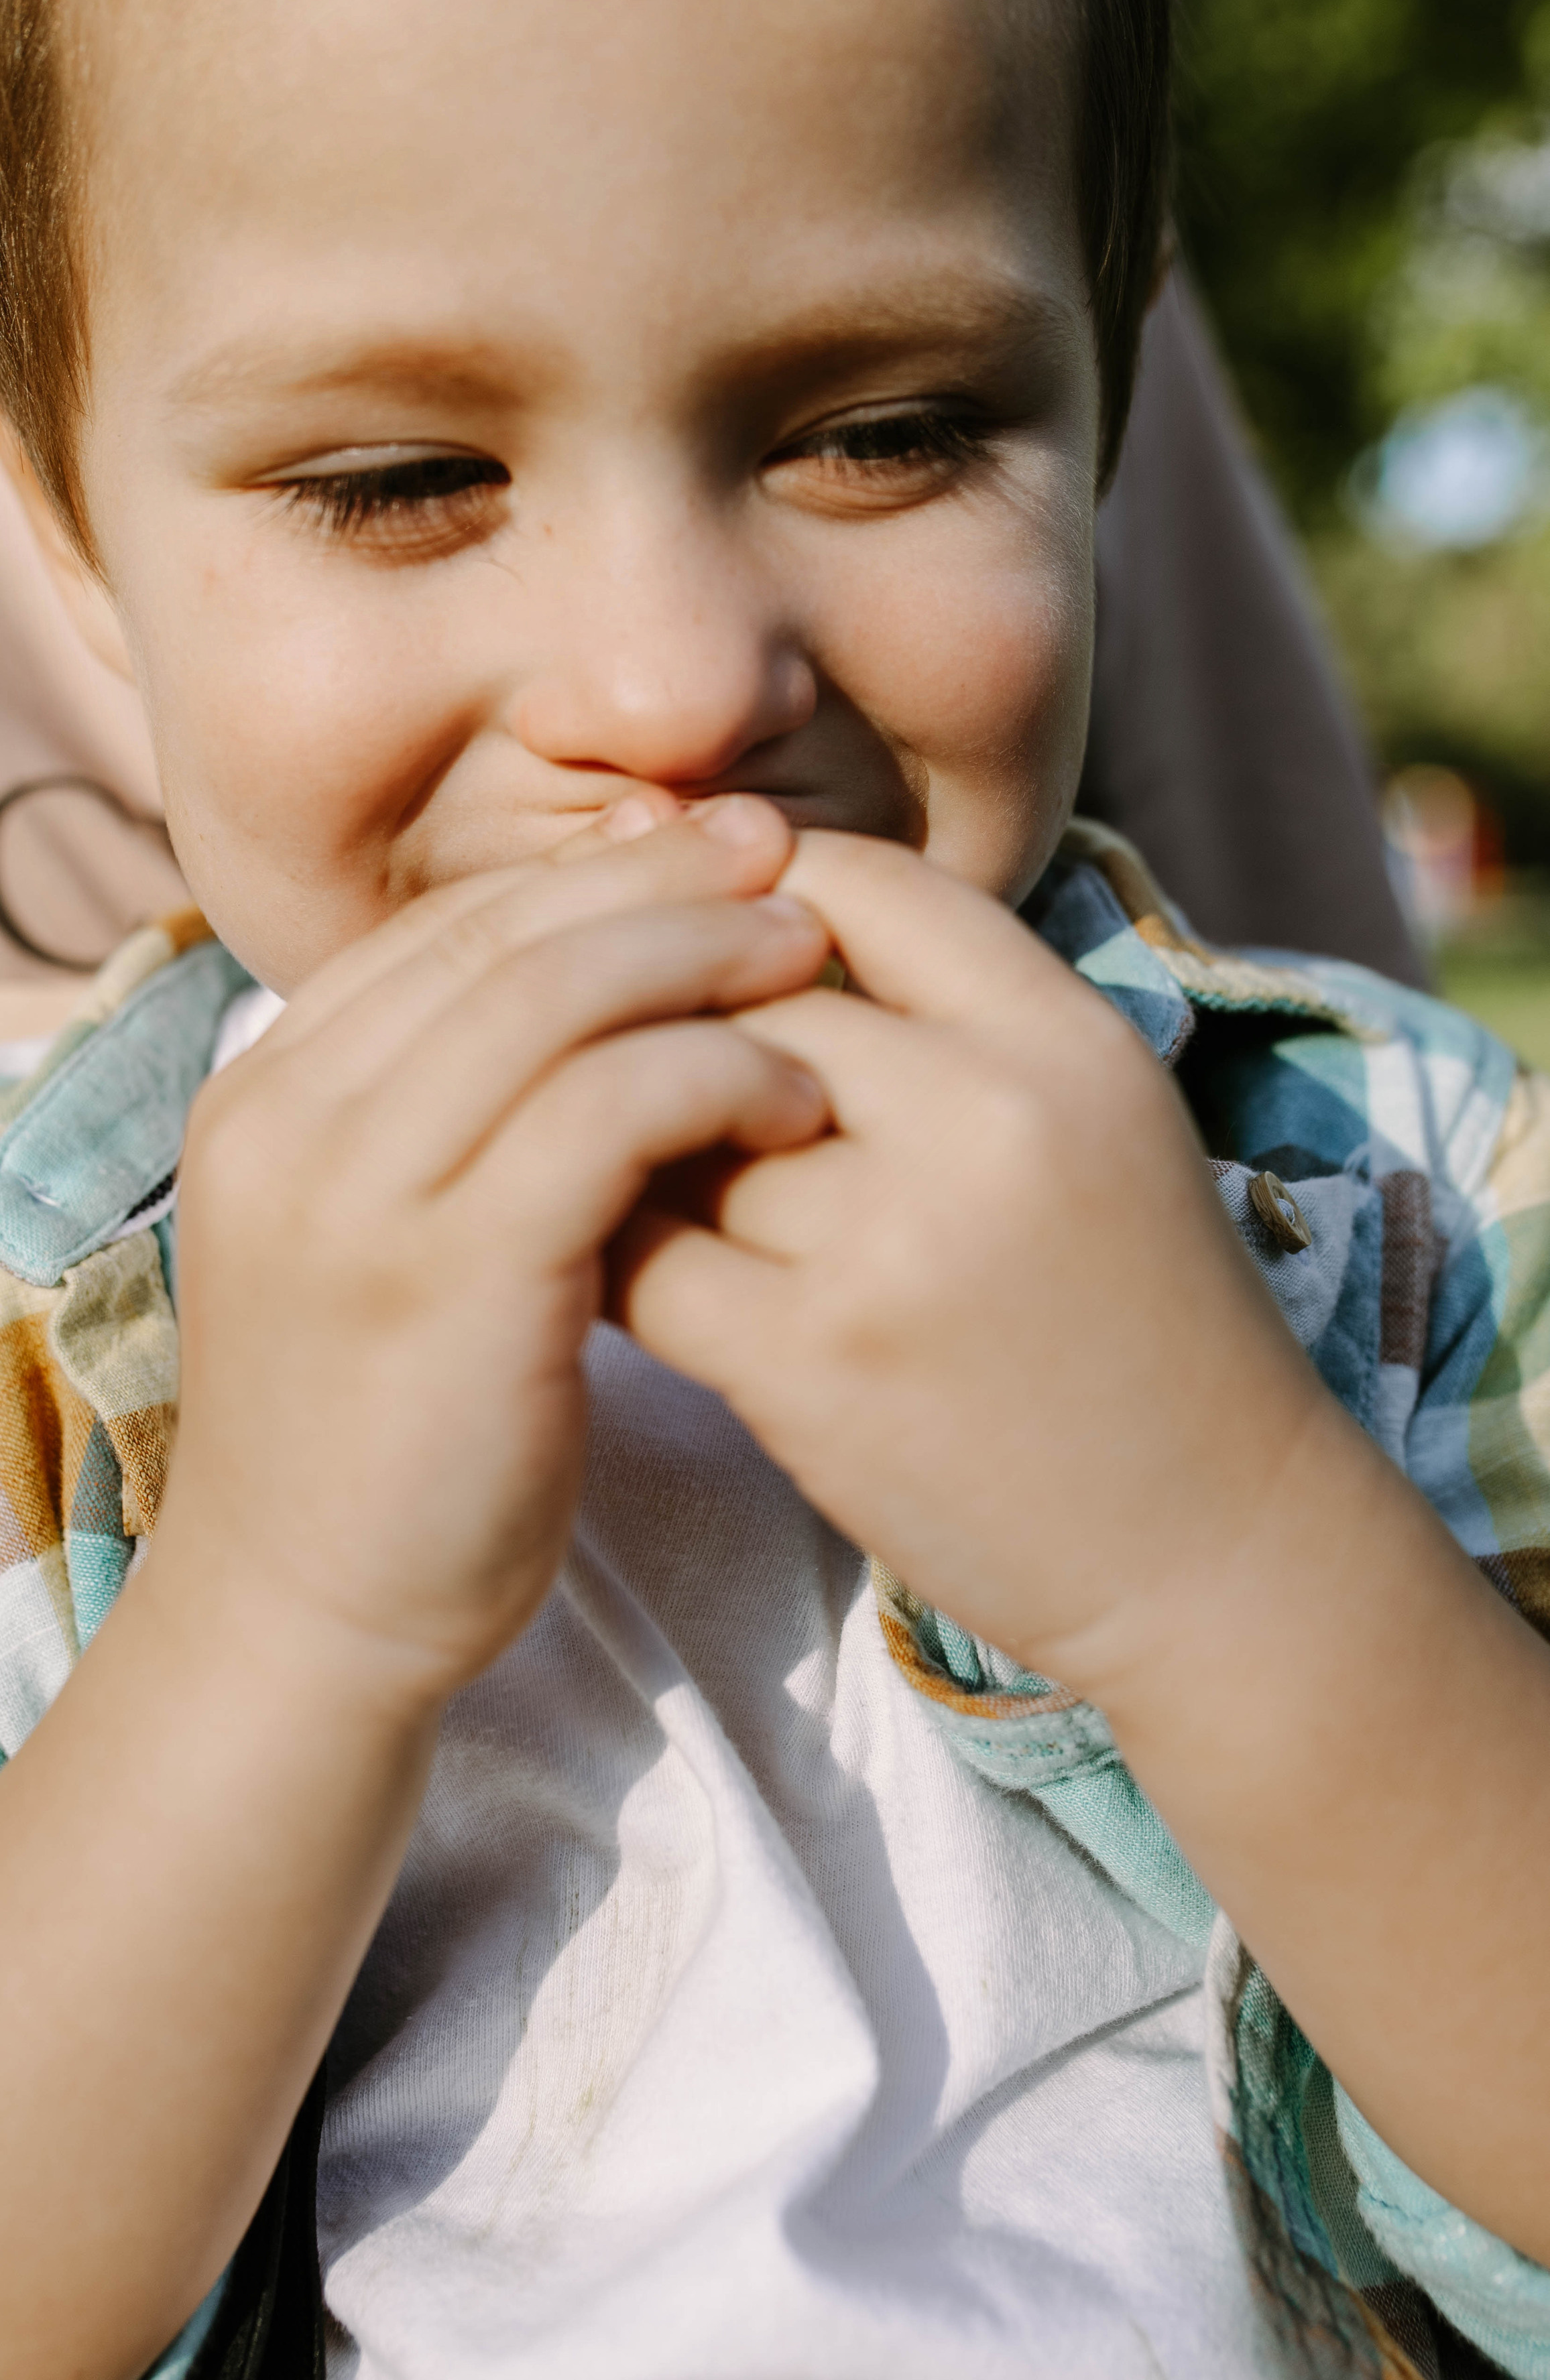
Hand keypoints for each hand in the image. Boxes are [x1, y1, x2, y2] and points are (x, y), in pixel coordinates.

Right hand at [161, 795, 830, 1704]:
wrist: (313, 1621)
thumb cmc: (390, 1432)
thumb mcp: (392, 1239)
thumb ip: (451, 1120)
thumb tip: (602, 999)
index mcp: (269, 1091)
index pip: (444, 927)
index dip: (587, 874)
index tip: (709, 850)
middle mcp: (290, 1116)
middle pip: (498, 935)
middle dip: (656, 880)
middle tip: (781, 856)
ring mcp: (354, 1191)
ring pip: (552, 997)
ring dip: (701, 959)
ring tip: (814, 958)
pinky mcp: (447, 1270)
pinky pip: (603, 1111)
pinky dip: (713, 1076)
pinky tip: (795, 1095)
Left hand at [612, 829, 1329, 1692]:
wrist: (1217, 1551)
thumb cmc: (1140, 1323)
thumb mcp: (1097, 1122)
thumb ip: (956, 1020)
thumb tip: (753, 915)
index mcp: (1069, 1038)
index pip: (856, 878)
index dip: (763, 903)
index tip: (723, 958)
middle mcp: (989, 1115)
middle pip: (744, 999)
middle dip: (688, 1043)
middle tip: (664, 1096)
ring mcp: (897, 1241)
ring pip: (678, 1125)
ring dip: (648, 1156)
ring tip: (657, 1191)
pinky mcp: (816, 1362)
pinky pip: (643, 1258)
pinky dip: (619, 1259)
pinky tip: (639, 1276)